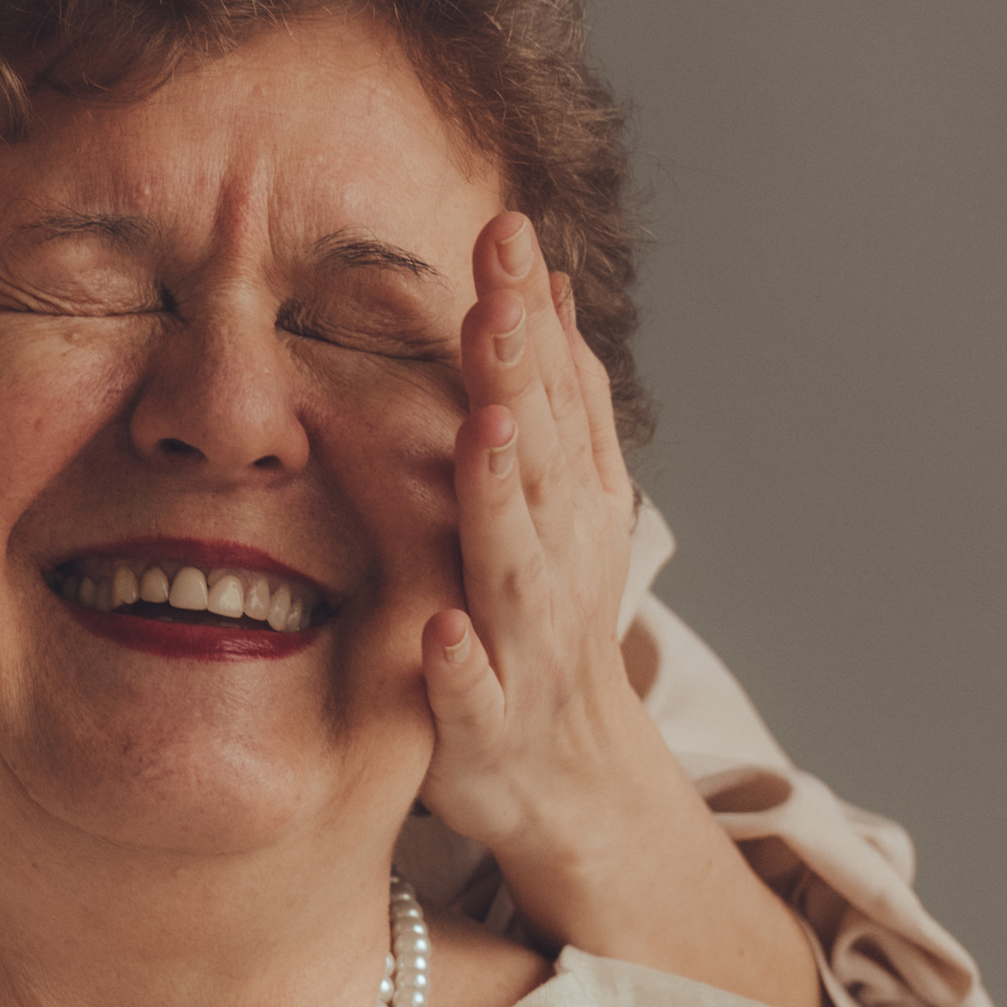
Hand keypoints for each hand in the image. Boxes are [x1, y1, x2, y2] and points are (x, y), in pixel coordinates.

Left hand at [414, 212, 656, 881]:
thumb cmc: (542, 629)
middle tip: (495, 296)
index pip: (549, 392)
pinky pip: (471, 693)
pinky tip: (438, 629)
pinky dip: (460, 662)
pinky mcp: (487, 723)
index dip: (531, 313)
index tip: (505, 227)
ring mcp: (523, 642)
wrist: (568, 779)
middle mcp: (555, 560)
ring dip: (500, 496)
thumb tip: (544, 285)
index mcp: (565, 503)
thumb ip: (550, 404)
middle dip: (518, 376)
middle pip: (536, 456)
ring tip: (481, 429)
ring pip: (512, 562)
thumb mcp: (559, 505)